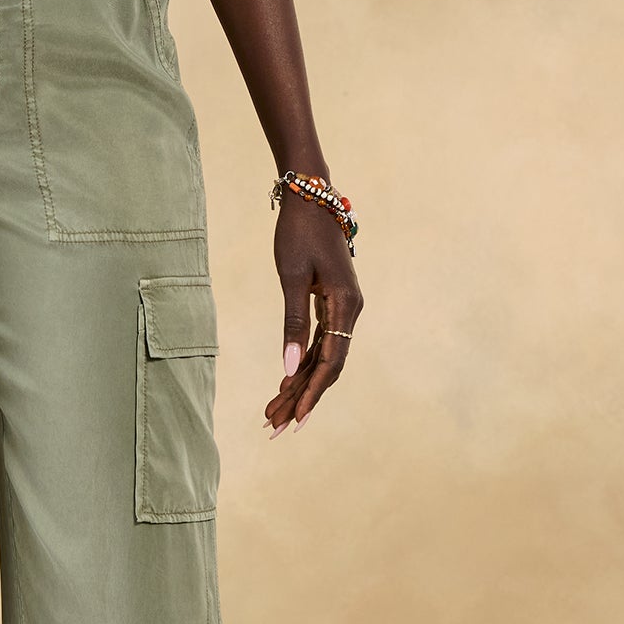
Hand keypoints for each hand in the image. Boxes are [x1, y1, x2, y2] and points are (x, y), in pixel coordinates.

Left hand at [264, 191, 362, 433]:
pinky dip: (302, 364)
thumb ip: (292, 324)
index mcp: (345, 305)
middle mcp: (350, 310)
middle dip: (301, 399)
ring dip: (299, 386)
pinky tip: (285, 384)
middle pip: (328, 367)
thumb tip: (288, 368)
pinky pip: (320, 342)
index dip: (312, 394)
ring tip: (272, 414)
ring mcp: (343, 308)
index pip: (330, 362)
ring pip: (323, 357)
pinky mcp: (332, 303)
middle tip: (274, 428)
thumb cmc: (299, 232)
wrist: (311, 196)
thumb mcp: (292, 278)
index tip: (294, 421)